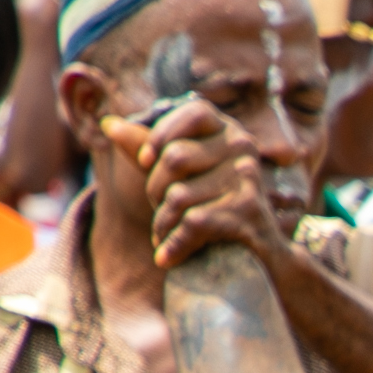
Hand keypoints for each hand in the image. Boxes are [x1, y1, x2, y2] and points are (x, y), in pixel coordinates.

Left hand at [99, 101, 301, 272]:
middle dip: (156, 190)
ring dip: (164, 224)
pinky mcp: (248, 212)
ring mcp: (248, 179)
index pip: (193, 113)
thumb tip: (108, 123)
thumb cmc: (216, 208)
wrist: (265, 257)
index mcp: (230, 131)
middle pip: (176, 158)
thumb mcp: (183, 174)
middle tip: (162, 211)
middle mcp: (244, 148)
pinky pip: (193, 223)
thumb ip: (148, 148)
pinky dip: (174, 245)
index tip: (145, 162)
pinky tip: (166, 258)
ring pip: (179, 196)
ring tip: (165, 237)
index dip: (162, 135)